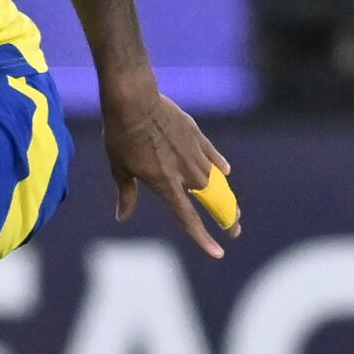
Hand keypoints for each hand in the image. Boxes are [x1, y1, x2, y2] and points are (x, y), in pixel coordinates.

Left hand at [101, 80, 237, 259]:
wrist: (134, 100)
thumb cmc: (120, 135)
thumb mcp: (119, 168)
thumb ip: (127, 194)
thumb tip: (122, 217)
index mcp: (165, 184)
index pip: (188, 219)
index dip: (203, 238)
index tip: (218, 252)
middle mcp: (184, 171)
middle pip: (211, 201)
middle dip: (226, 217)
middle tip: (235, 229)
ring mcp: (193, 151)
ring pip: (215, 179)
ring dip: (224, 194)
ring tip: (232, 206)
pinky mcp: (195, 134)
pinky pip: (212, 154)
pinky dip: (219, 164)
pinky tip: (225, 172)